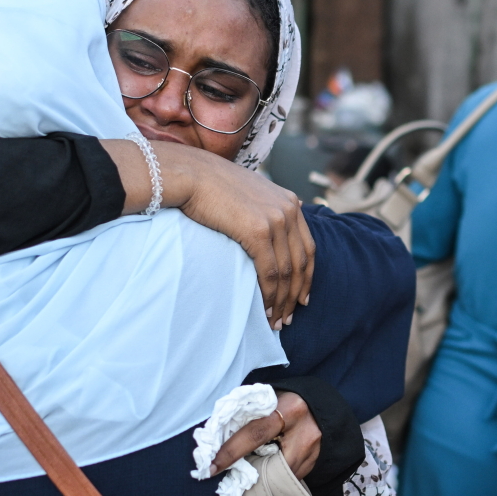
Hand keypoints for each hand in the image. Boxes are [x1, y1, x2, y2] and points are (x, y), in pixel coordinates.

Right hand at [107, 139, 315, 329]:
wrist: (189, 174)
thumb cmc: (209, 185)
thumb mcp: (247, 192)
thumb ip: (264, 209)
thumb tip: (272, 225)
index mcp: (289, 202)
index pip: (307, 247)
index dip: (306, 276)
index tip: (301, 298)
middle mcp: (288, 210)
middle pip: (301, 262)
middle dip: (295, 294)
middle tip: (288, 317)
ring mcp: (276, 220)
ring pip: (287, 272)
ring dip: (282, 301)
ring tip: (275, 321)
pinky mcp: (259, 231)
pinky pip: (270, 272)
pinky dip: (269, 295)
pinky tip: (263, 310)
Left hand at [208, 391, 321, 478]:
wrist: (319, 406)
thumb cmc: (286, 402)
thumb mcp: (270, 402)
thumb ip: (250, 417)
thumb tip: (220, 439)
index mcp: (288, 410)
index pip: (254, 434)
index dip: (231, 452)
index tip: (212, 467)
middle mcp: (303, 431)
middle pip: (268, 462)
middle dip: (248, 470)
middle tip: (232, 473)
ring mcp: (312, 450)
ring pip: (279, 474)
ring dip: (264, 474)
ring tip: (257, 464)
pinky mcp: (315, 462)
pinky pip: (289, 476)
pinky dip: (277, 474)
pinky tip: (272, 464)